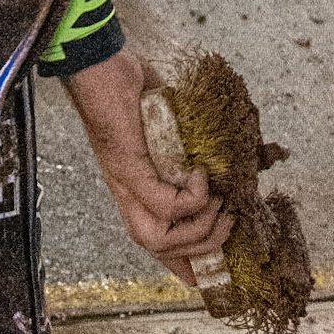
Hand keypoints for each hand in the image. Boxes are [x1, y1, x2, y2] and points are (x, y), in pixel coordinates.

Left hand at [65, 49, 232, 286]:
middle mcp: (127, 192)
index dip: (187, 263)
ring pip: (158, 238)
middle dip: (204, 247)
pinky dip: (191, 199)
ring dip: (200, 227)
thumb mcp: (169, 129)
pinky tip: (202, 175)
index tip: (220, 269)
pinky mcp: (127, 168)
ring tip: (219, 202)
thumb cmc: (130, 91)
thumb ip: (192, 149)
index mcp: (136, 188)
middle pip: (159, 249)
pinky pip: (163, 205)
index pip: (158, 242)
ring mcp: (125, 182)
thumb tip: (233, 161)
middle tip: (229, 220)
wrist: (100, 64)